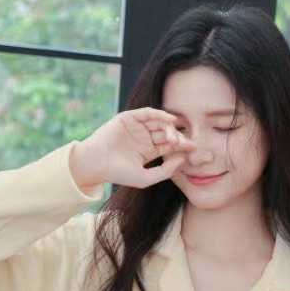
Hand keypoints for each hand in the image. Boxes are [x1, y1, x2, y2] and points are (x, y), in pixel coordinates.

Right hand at [70, 107, 197, 190]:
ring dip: (169, 128)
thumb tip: (183, 159)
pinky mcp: (128, 118)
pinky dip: (159, 114)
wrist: (95, 164)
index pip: (169, 147)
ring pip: (158, 123)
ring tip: (175, 135)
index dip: (181, 147)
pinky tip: (169, 120)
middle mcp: (144, 138)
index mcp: (148, 151)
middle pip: (166, 134)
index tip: (193, 149)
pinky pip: (147, 113)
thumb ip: (165, 171)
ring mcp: (136, 127)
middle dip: (177, 137)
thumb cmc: (118, 173)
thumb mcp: (146, 178)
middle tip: (185, 143)